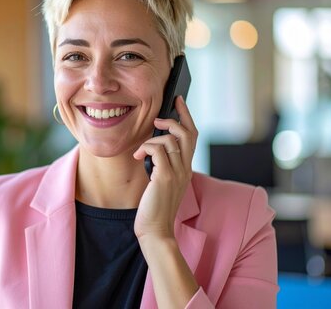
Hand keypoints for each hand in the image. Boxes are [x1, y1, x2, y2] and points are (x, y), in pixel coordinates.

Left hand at [132, 96, 197, 240]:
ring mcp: (178, 173)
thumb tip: (152, 144)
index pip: (193, 135)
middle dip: (174, 118)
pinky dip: (146, 148)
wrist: (155, 230)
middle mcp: (186, 168)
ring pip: (172, 139)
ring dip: (153, 139)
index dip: (186, 116)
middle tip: (157, 118)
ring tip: (141, 151)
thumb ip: (162, 163)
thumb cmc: (154, 206)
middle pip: (188, 132)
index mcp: (186, 168)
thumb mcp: (161, 180)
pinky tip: (138, 157)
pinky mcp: (165, 177)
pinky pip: (158, 150)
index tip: (178, 101)